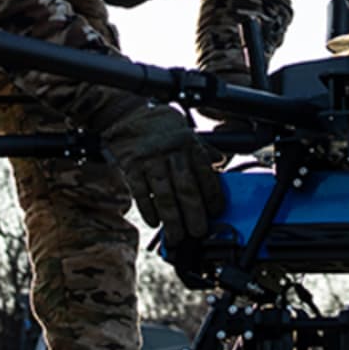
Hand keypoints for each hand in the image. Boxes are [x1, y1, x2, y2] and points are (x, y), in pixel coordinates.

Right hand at [101, 105, 226, 240]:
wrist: (128, 114)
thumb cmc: (160, 126)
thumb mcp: (186, 132)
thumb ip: (203, 149)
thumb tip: (221, 162)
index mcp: (189, 143)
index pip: (206, 174)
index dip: (212, 196)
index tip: (216, 212)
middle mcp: (171, 151)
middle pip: (186, 188)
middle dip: (194, 214)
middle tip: (198, 232)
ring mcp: (150, 159)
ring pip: (164, 195)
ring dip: (172, 219)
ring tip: (177, 235)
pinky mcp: (131, 166)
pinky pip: (141, 193)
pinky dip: (148, 210)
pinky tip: (155, 222)